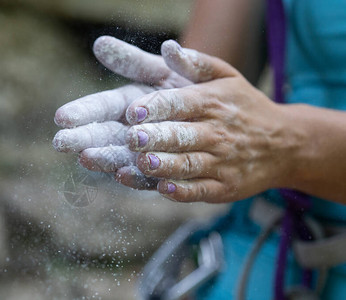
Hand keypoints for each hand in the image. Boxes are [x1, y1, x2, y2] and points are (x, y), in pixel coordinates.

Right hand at [53, 36, 194, 188]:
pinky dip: (134, 176)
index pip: (100, 106)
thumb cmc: (187, 87)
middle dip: (82, 138)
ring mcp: (141, 154)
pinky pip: (145, 176)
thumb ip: (134, 60)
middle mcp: (129, 130)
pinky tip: (123, 174)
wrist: (219, 117)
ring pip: (118, 157)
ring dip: (103, 158)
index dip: (82, 111)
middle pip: (102, 134)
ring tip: (86, 158)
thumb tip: (100, 43)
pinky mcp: (156, 172)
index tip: (62, 116)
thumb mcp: (162, 70)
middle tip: (61, 142)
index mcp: (127, 103)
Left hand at [121, 40, 295, 201]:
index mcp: (212, 103)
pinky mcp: (225, 187)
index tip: (133, 111)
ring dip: (164, 165)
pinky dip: (182, 192)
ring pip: (188, 165)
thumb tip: (167, 48)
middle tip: (131, 138)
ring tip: (142, 163)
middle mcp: (217, 133)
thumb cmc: (246, 107)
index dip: (155, 107)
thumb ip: (196, 63)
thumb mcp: (227, 77)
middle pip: (180, 136)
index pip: (180, 103)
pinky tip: (163, 189)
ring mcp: (222, 162)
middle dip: (154, 137)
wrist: (286, 144)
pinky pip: (200, 191)